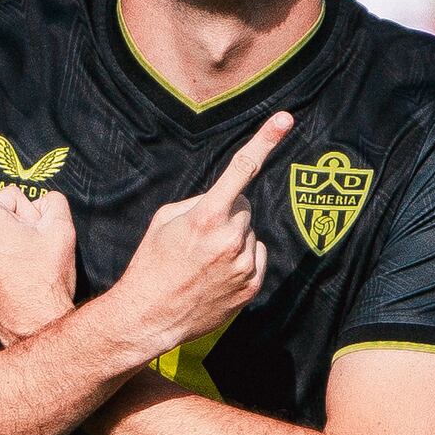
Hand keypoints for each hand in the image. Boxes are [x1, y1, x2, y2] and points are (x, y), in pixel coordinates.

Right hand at [99, 111, 282, 365]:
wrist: (150, 316)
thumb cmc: (152, 264)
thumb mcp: (164, 220)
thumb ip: (200, 201)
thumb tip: (226, 198)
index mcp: (206, 217)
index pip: (241, 169)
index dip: (265, 141)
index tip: (285, 119)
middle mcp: (230, 239)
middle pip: (243, 206)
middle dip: (226, 214)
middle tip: (198, 237)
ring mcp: (244, 265)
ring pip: (250, 232)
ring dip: (233, 238)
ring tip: (204, 260)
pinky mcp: (252, 286)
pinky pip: (256, 256)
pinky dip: (241, 259)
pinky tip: (217, 274)